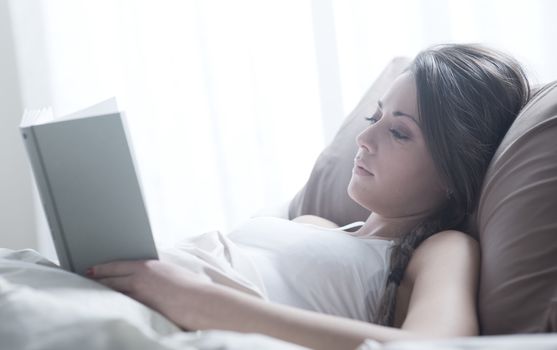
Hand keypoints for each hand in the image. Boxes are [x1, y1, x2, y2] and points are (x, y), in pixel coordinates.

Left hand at [88, 259, 213, 329]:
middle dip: (96, 281)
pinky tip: (107, 309)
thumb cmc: (191, 288)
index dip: (101, 268)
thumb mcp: (171, 272)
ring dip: (102, 295)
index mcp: (147, 266)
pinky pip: (123, 307)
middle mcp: (139, 278)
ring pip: (113, 294)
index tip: (90, 270)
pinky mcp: (141, 309)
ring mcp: (139, 295)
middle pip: (110, 280)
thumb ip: (155, 273)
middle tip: (85, 282)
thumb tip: (145, 278)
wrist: (199, 302)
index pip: (116, 265)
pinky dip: (114, 307)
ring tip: (92, 297)